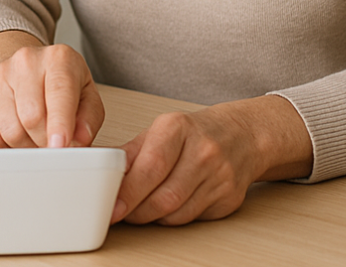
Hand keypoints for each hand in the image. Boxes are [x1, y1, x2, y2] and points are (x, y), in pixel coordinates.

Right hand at [0, 41, 103, 147]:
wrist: (29, 67)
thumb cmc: (60, 86)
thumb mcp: (86, 96)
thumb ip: (89, 119)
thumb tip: (80, 139)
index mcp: (59, 58)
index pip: (59, 93)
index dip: (60, 124)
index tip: (60, 146)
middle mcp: (26, 60)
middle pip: (32, 118)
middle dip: (46, 142)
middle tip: (53, 142)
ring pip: (10, 131)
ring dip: (26, 146)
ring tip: (35, 134)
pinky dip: (5, 146)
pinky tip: (16, 131)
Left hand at [113, 96, 312, 224]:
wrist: (241, 135)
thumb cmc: (194, 132)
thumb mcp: (160, 129)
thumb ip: (132, 152)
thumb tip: (104, 170)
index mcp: (178, 128)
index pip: (152, 165)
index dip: (129, 191)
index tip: (112, 206)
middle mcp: (203, 151)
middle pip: (165, 195)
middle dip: (136, 210)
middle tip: (119, 213)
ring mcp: (220, 177)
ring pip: (177, 212)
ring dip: (152, 217)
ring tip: (137, 210)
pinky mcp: (229, 199)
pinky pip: (192, 219)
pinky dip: (172, 219)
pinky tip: (163, 210)